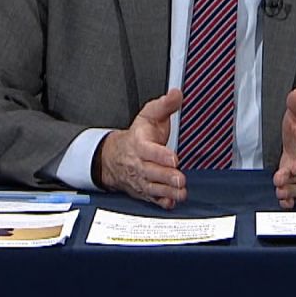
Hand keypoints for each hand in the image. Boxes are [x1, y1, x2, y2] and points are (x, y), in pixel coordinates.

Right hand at [98, 88, 186, 208]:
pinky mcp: (143, 190)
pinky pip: (151, 199)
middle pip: (151, 171)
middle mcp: (138, 163)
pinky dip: (161, 202)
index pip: (148, 150)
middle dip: (166, 176)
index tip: (173, 158)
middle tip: (180, 178)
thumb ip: (164, 105)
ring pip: (152, 187)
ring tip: (181, 191)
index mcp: (139, 143)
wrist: (114, 156)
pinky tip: (171, 202)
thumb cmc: (137, 136)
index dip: (160, 155)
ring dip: (167, 191)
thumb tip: (177, 94)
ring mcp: (140, 179)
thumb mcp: (149, 115)